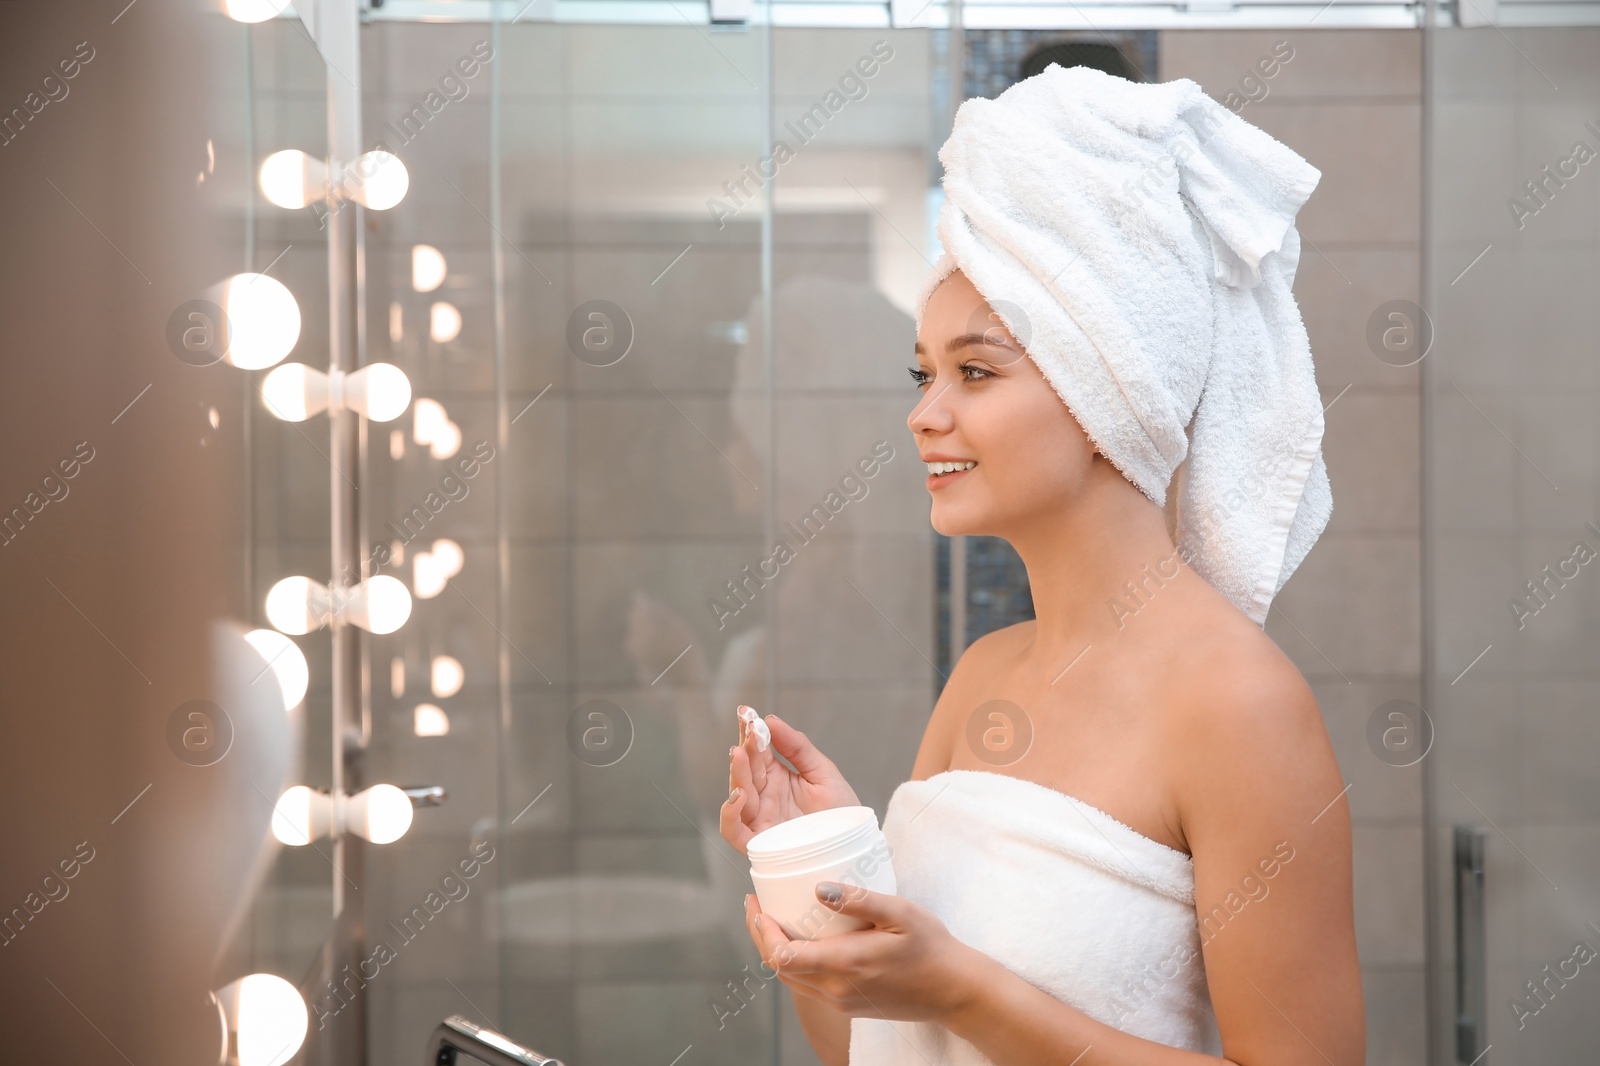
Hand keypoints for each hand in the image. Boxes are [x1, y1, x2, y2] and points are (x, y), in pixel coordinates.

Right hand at [720, 710, 859, 853]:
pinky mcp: (762, 844)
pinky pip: (734, 831)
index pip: (757, 751)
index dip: (749, 732)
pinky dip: (730, 814)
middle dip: (744, 748)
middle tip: (749, 730)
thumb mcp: (823, 771)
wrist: (855, 846)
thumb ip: (797, 747)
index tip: (746, 712)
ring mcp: (761, 820)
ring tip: (741, 753)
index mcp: (777, 778)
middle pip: (745, 770)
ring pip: (737, 795)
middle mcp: (764, 797)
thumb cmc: (841, 812)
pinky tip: (739, 795)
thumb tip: (770, 720)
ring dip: (736, 773)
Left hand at [742, 885, 981, 1024]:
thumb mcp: (900, 913)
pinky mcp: (848, 1004)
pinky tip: (800, 939)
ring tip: (770, 918)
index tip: (757, 902)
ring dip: (774, 949)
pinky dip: (794, 961)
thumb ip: (860, 900)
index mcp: (844, 965)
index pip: (782, 954)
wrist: (954, 991)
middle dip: (760, 936)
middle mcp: (836, 989)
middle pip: (778, 967)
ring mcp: (841, 1001)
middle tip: (757, 904)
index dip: (761, 930)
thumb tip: (819, 889)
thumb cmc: (932, 948)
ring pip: (791, 978)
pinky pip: (808, 984)